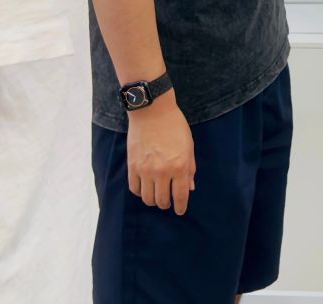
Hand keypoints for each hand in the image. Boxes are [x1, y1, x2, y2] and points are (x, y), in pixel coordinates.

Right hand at [127, 98, 195, 215]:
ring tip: (156, 195)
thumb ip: (190, 169)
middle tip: (167, 201)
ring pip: (147, 198)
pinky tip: (145, 187)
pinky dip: (140, 192)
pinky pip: (134, 188)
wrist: (152, 111)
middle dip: (166, 204)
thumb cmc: (174, 126)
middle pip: (162, 200)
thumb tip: (190, 188)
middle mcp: (162, 171)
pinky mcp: (132, 166)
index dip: (180, 207)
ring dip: (153, 200)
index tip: (179, 211)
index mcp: (180, 166)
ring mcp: (146, 170)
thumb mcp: (189, 146)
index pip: (180, 196)